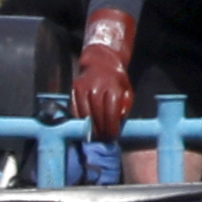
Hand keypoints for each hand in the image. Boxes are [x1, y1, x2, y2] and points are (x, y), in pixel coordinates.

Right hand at [72, 7, 135, 139]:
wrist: (100, 62)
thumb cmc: (117, 80)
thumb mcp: (127, 90)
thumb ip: (125, 105)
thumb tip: (119, 120)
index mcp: (112, 88)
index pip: (111, 112)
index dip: (111, 126)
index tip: (113, 136)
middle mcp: (96, 88)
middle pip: (96, 115)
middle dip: (101, 130)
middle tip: (103, 139)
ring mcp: (82, 89)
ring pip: (84, 114)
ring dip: (89, 128)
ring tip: (95, 136)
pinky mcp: (73, 90)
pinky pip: (74, 109)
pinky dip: (79, 120)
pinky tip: (85, 126)